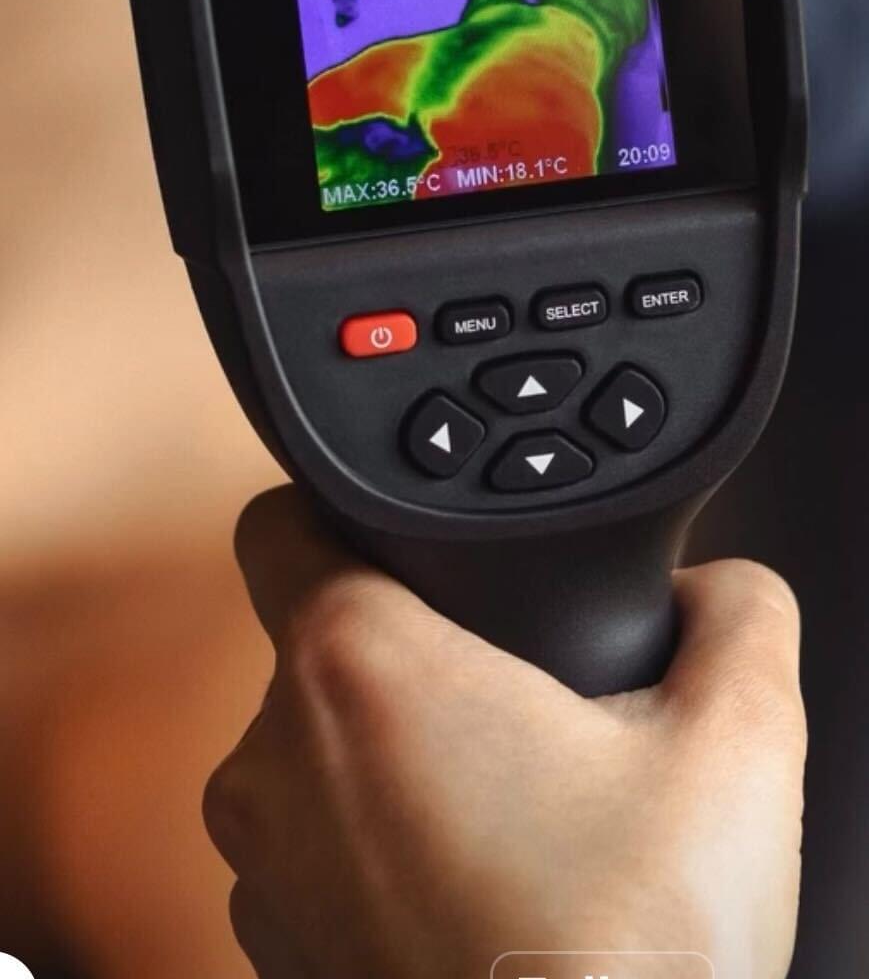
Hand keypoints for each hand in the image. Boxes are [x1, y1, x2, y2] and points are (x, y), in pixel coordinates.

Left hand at [204, 487, 805, 978]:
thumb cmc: (628, 959)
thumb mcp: (738, 743)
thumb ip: (735, 612)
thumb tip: (717, 587)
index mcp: (355, 670)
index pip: (283, 523)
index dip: (343, 515)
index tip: (408, 546)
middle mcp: (273, 764)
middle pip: (322, 645)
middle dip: (419, 659)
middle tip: (524, 707)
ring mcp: (263, 872)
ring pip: (322, 756)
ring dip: (403, 762)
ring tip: (518, 811)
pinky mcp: (278, 955)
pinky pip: (321, 852)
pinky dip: (383, 851)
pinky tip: (483, 889)